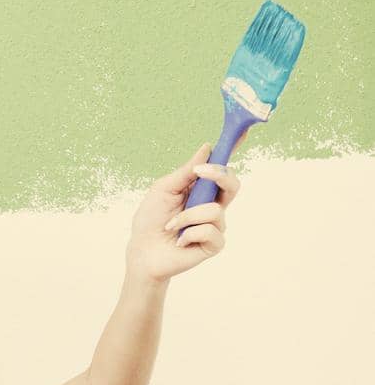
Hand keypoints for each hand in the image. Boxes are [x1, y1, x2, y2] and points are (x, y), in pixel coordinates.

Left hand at [125, 142, 241, 284]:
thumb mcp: (164, 189)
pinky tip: (179, 241)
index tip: (241, 133)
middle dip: (219, 175)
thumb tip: (207, 148)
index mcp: (201, 189)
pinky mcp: (214, 244)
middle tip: (201, 172)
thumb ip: (186, 171)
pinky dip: (190, 233)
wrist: (142, 251)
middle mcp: (212, 205)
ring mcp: (215, 225)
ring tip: (172, 226)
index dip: (232, 151)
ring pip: (215, 210)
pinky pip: (211, 232)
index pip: (221, 169)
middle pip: (233, 184)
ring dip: (188, 216)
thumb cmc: (151, 219)